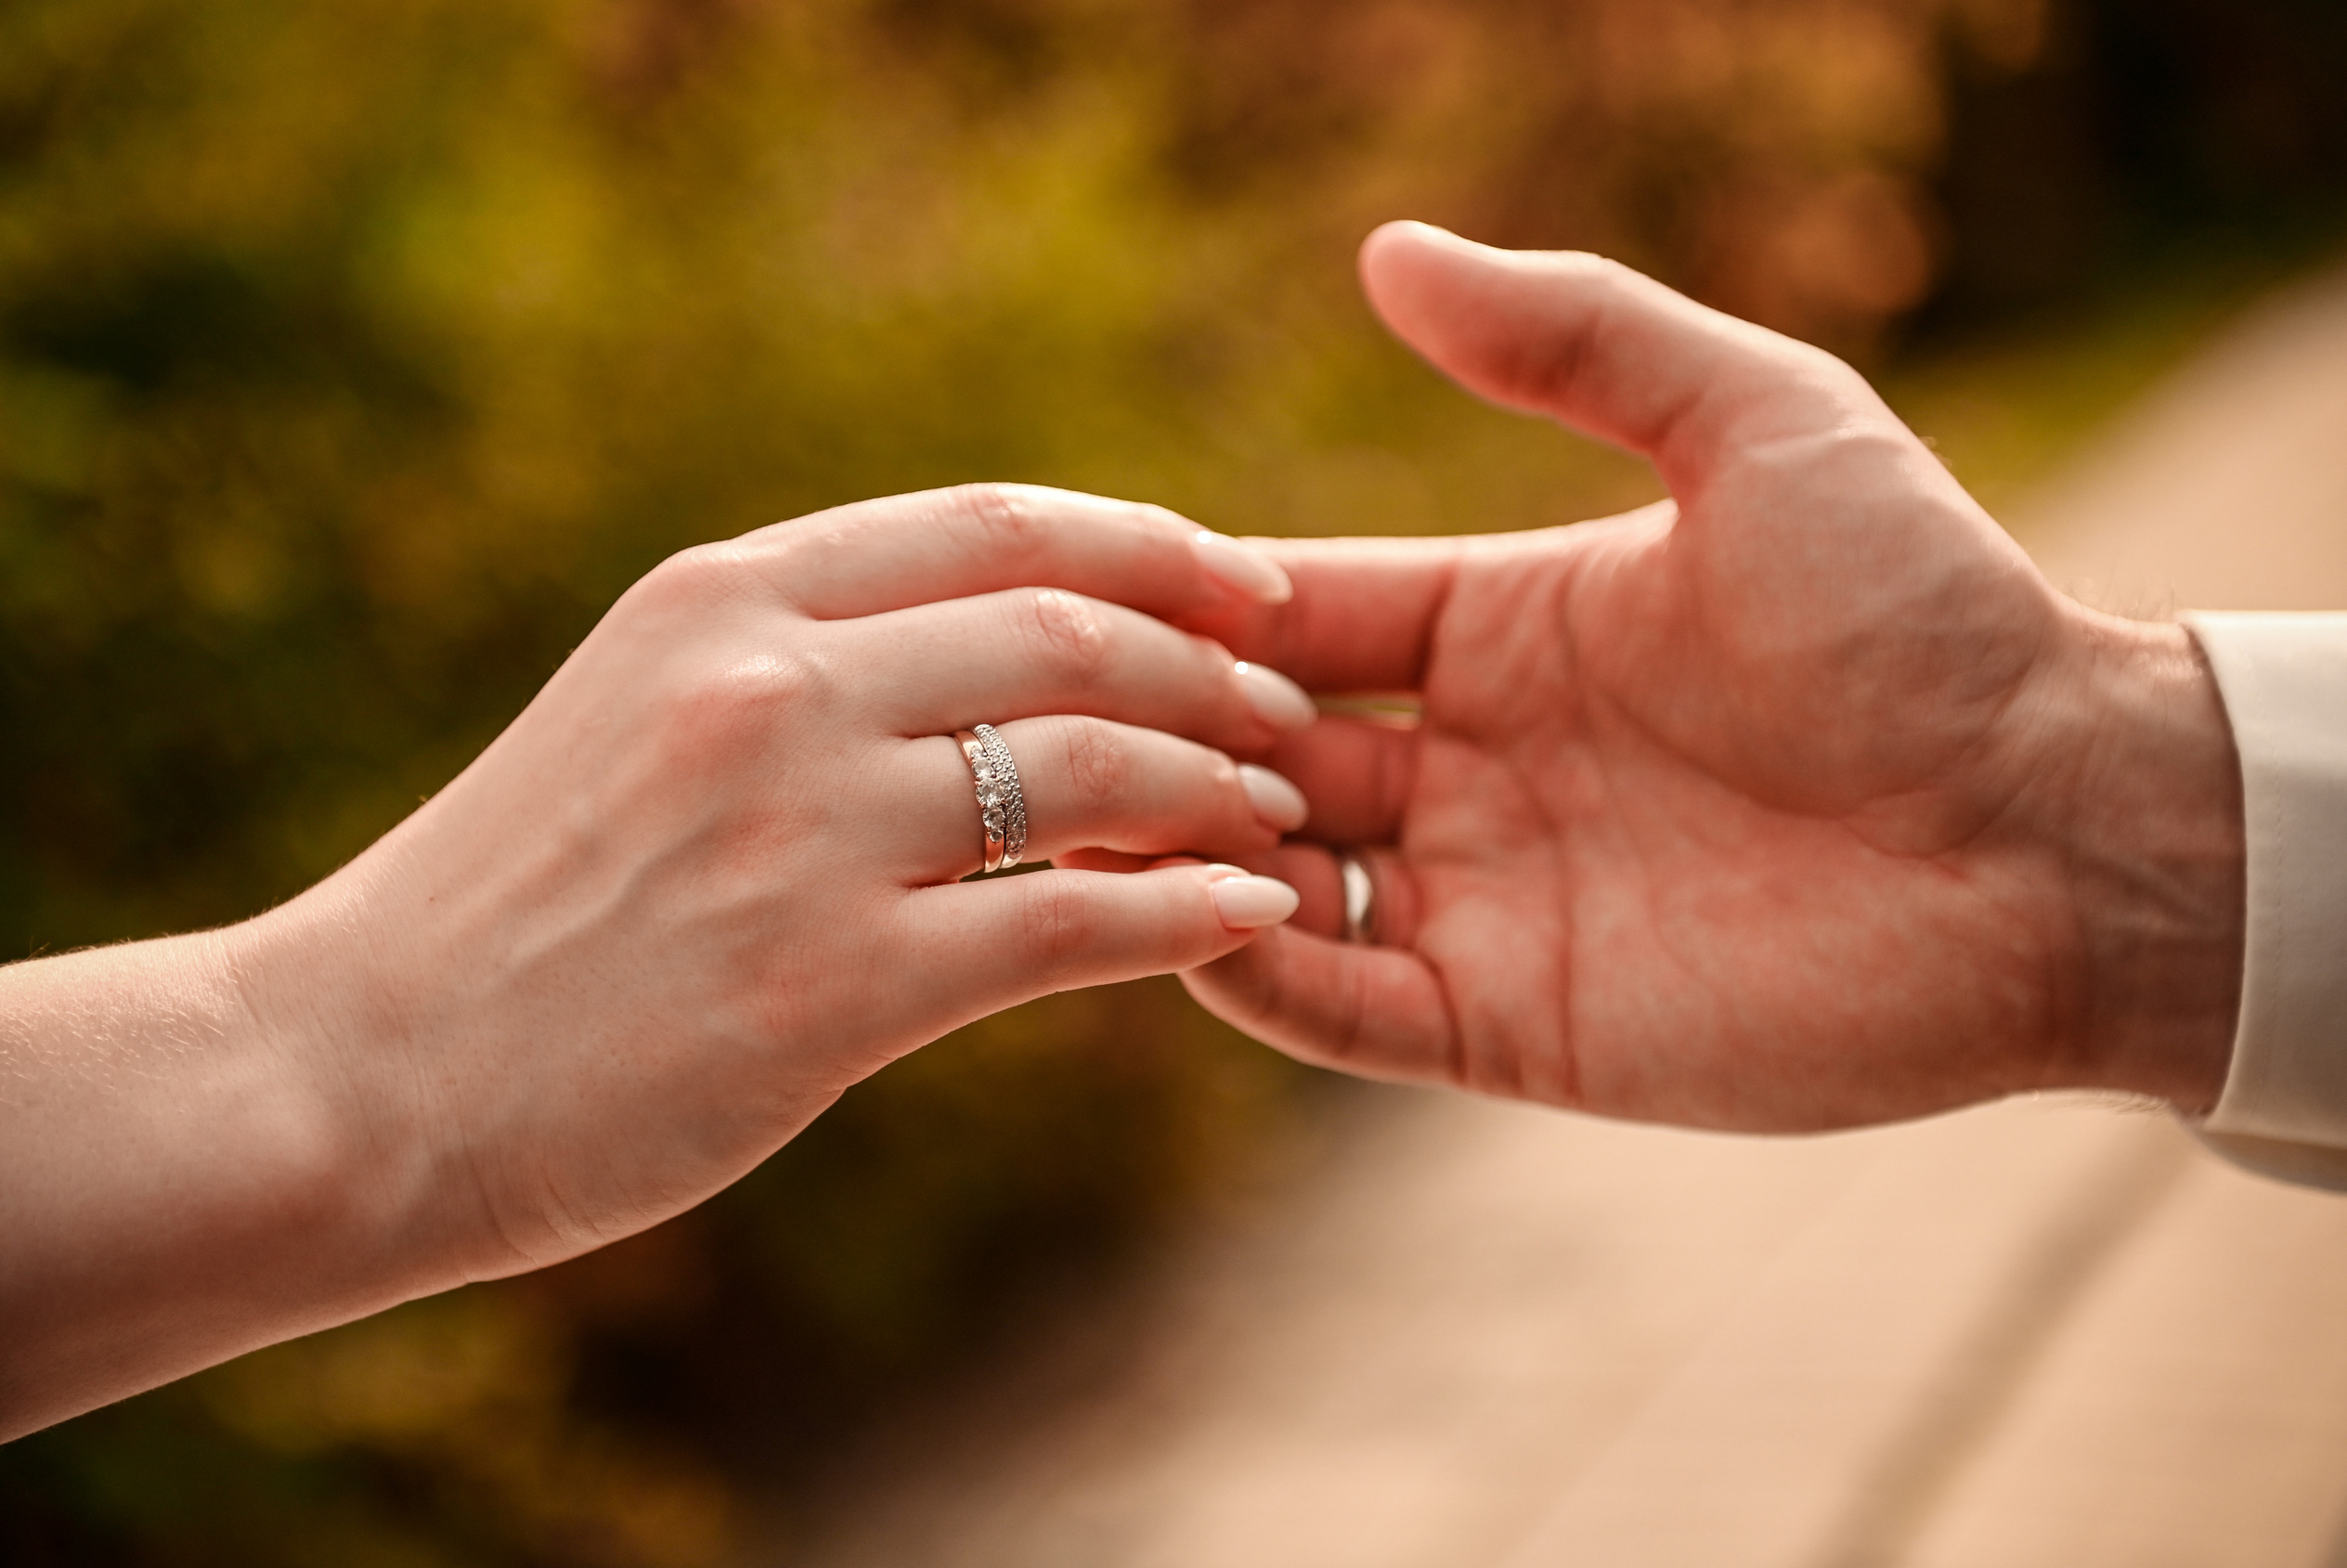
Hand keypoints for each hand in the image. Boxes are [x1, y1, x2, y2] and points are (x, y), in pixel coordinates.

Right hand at [0, 484, 1311, 1436]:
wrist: (355, 1073)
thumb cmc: (512, 908)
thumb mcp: (638, 717)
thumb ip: (799, 665)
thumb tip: (989, 652)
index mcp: (722, 598)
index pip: (996, 524)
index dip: (1151, 545)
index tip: (1242, 582)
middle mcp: (770, 684)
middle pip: (1071, 627)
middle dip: (1214, 660)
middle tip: (1289, 709)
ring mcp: (804, 832)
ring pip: (1091, 762)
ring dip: (1219, 781)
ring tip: (1282, 812)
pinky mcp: (832, 988)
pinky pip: (1070, 921)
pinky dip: (1185, 912)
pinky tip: (1252, 916)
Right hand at [1181, 223, 2244, 1133]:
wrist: (2057, 831)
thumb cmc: (1925, 617)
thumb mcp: (1759, 424)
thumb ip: (1580, 337)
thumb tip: (1388, 248)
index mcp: (1502, 626)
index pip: (1299, 612)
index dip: (1203, 608)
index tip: (1107, 598)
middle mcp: (1473, 765)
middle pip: (1257, 750)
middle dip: (1169, 735)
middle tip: (1070, 722)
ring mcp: (1486, 899)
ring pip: (1273, 882)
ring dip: (1183, 852)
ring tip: (1096, 821)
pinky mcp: (1516, 1022)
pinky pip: (1346, 1009)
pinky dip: (1259, 976)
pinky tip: (1193, 926)